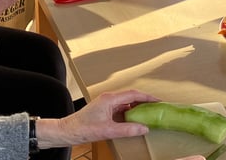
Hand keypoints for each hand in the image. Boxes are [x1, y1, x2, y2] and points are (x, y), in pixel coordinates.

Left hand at [37, 90, 159, 148]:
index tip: (159, 101)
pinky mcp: (104, 110)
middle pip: (131, 96)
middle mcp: (109, 98)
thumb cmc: (82, 128)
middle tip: (157, 107)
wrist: (66, 131)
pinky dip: (130, 112)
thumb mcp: (107, 130)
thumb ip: (127, 129)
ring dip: (138, 107)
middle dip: (145, 101)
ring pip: (126, 102)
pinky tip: (135, 120)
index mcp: (110, 99)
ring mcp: (106, 104)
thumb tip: (144, 128)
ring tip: (149, 113)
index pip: (133, 94)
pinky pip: (121, 108)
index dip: (147, 97)